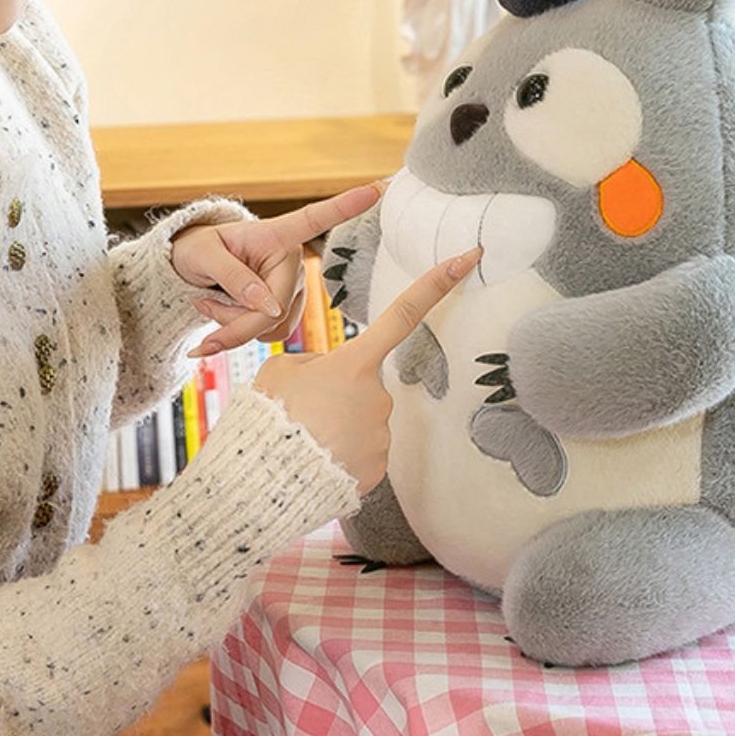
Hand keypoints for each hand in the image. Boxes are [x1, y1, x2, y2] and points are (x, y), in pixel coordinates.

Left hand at [171, 178, 391, 358]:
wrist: (193, 268)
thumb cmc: (197, 251)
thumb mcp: (203, 257)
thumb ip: (233, 278)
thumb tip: (268, 306)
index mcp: (276, 235)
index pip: (315, 219)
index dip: (345, 206)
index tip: (375, 190)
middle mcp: (292, 262)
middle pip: (274, 307)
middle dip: (234, 321)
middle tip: (200, 306)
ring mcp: (292, 289)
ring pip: (270, 327)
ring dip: (233, 326)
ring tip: (210, 300)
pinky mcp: (287, 310)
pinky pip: (267, 334)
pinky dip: (239, 333)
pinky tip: (222, 314)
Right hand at [253, 245, 483, 494]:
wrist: (265, 478)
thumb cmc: (270, 415)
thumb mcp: (281, 371)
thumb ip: (315, 365)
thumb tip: (331, 378)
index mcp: (355, 363)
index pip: (403, 313)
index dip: (437, 283)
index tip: (469, 257)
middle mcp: (378, 396)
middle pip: (362, 384)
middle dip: (337, 394)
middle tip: (301, 413)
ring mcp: (381, 435)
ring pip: (361, 421)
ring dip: (335, 427)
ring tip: (303, 439)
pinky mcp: (377, 469)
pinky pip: (361, 453)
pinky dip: (339, 455)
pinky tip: (315, 461)